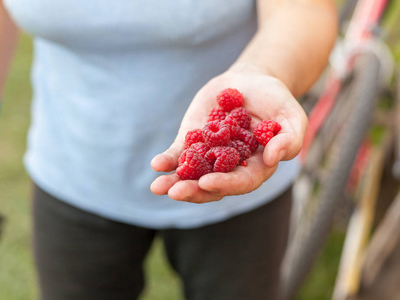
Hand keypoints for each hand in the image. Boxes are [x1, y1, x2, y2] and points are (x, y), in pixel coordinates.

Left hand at [150, 67, 307, 202]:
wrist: (249, 81)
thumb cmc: (275, 100)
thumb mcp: (291, 116)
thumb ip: (289, 139)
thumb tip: (272, 158)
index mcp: (255, 167)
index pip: (241, 181)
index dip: (225, 184)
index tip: (207, 182)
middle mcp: (230, 166)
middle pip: (212, 185)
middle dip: (193, 190)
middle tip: (176, 192)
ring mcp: (209, 155)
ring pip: (191, 174)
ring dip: (175, 182)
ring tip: (158, 188)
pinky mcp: (193, 141)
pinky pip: (179, 154)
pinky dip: (168, 160)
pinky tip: (157, 164)